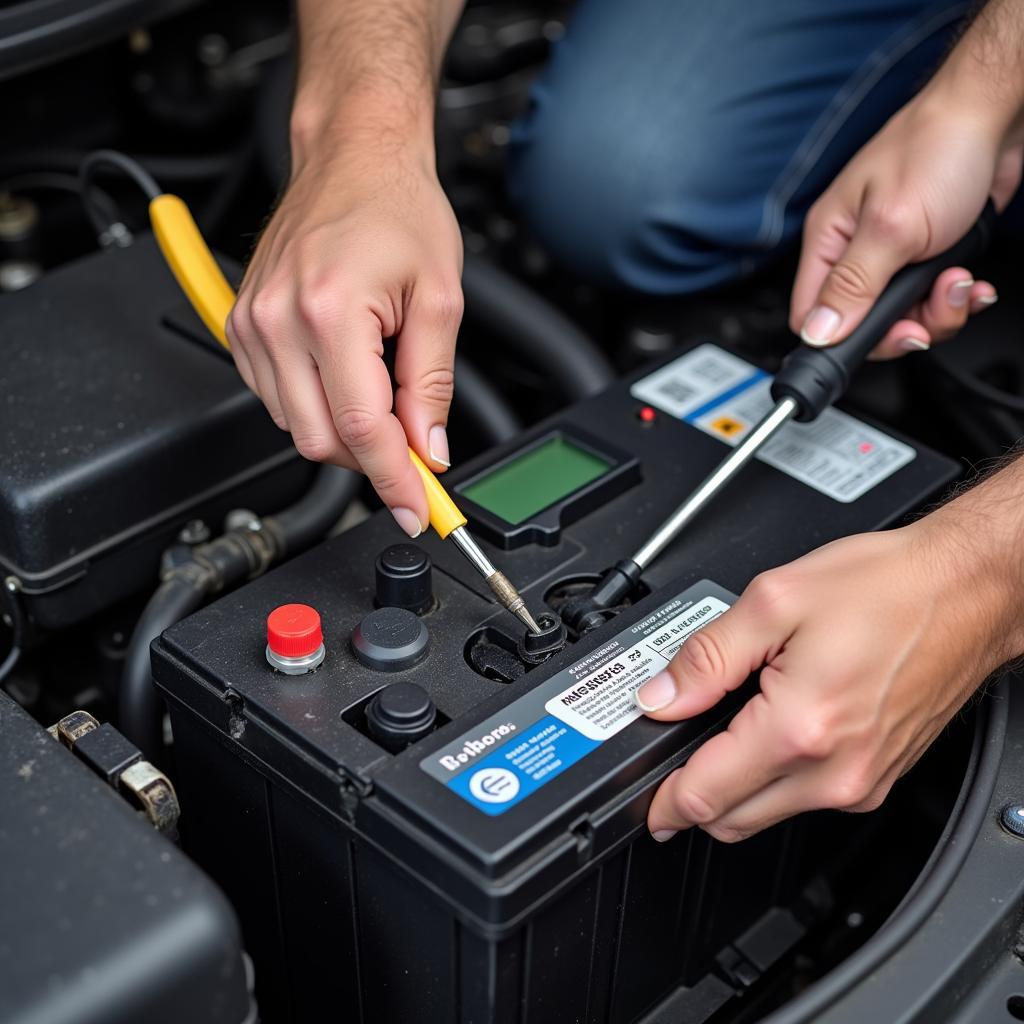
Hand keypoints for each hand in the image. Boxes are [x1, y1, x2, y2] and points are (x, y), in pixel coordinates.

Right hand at [227, 147, 463, 536]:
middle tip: (414, 444)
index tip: (418, 511)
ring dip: (344, 431)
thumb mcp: (440, 299)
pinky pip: (275, 400)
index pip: (362, 429)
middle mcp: (278, 321)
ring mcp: (252, 324)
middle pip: (321, 440)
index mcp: (329, 311)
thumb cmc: (396, 210)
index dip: (395, 481)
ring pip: (295, 427)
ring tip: (380, 386)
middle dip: (372, 457)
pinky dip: (315, 408)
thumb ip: (432, 385)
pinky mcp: (241, 326)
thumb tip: (428, 451)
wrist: (352, 159)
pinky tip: (345, 379)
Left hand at [635, 519, 1019, 842]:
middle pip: (732, 820)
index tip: (644, 798)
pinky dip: (775, 777)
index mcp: (800, 728)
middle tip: (674, 752)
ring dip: (735, 787)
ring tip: (724, 728)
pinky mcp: (877, 778)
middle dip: (693, 796)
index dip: (662, 801)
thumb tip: (661, 697)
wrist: (965, 591)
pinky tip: (770, 728)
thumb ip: (706, 656)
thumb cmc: (887, 588)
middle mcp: (835, 770)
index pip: (706, 796)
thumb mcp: (774, 600)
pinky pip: (807, 797)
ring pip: (768, 814)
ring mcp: (861, 781)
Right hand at [791, 87, 1021, 358]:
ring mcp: (891, 251)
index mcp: (829, 239)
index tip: (883, 335)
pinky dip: (956, 296)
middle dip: (905, 325)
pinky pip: (931, 297)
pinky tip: (968, 280)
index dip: (842, 338)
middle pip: (862, 322)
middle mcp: (855, 249)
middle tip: (927, 312)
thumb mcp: (893, 228)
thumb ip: (853, 286)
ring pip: (903, 314)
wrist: (995, 113)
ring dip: (939, 310)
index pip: (811, 314)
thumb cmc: (938, 146)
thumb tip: (817, 332)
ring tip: (957, 281)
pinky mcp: (925, 251)